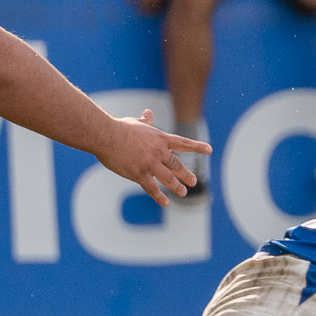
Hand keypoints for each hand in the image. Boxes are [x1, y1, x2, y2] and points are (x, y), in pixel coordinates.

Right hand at [94, 109, 212, 206]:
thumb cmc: (119, 127)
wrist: (105, 135)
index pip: (183, 143)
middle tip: (194, 181)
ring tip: (183, 193)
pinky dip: (159, 197)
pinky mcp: (138, 174)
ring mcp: (150, 164)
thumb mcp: (136, 123)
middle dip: (186, 174)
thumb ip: (146, 121)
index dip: (197, 147)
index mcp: (160, 139)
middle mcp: (158, 152)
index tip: (209, 150)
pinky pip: (152, 188)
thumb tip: (148, 113)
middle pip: (176, 165)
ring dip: (176, 187)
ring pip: (168, 179)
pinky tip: (166, 203)